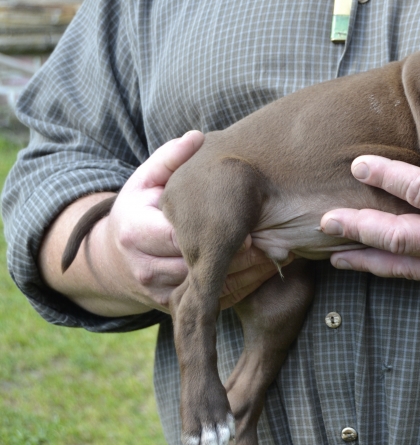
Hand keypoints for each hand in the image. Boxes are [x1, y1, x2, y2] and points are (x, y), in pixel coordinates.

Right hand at [43, 131, 283, 315]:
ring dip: (248, 273)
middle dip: (239, 256)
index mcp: (135, 232)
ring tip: (279, 251)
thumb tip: (196, 137)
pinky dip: (243, 287)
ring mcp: (159, 293)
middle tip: (276, 239)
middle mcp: (144, 268)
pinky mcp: (176, 308)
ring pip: (210, 290)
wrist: (116, 257)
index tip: (247, 224)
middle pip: (198, 268)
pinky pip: (214, 301)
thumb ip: (171, 157)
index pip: (178, 238)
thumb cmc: (140, 209)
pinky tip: (267, 267)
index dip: (214, 234)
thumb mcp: (147, 179)